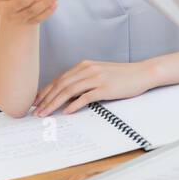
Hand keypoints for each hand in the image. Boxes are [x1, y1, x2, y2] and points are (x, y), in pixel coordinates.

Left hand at [33, 59, 161, 115]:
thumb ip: (84, 80)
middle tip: (36, 111)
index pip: (60, 79)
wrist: (142, 73)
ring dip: (54, 104)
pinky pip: (85, 97)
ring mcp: (96, 78)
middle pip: (61, 85)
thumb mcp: (100, 73)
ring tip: (45, 114)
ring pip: (69, 91)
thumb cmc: (122, 75)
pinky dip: (73, 105)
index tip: (36, 101)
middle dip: (46, 99)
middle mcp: (88, 69)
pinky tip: (66, 112)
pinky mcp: (105, 88)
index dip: (46, 91)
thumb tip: (68, 94)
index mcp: (85, 65)